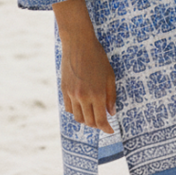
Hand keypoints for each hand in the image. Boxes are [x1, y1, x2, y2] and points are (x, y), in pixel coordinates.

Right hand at [53, 0, 116, 132]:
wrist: (78, 43)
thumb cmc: (97, 57)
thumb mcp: (110, 75)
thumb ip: (111, 96)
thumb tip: (111, 113)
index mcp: (97, 94)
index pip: (101, 120)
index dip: (106, 129)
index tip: (110, 131)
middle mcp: (83, 97)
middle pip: (89, 121)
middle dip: (97, 125)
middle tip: (103, 122)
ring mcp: (72, 94)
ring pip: (78, 118)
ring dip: (86, 120)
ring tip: (92, 116)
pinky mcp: (64, 90)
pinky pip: (69, 109)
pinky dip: (76, 112)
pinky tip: (82, 107)